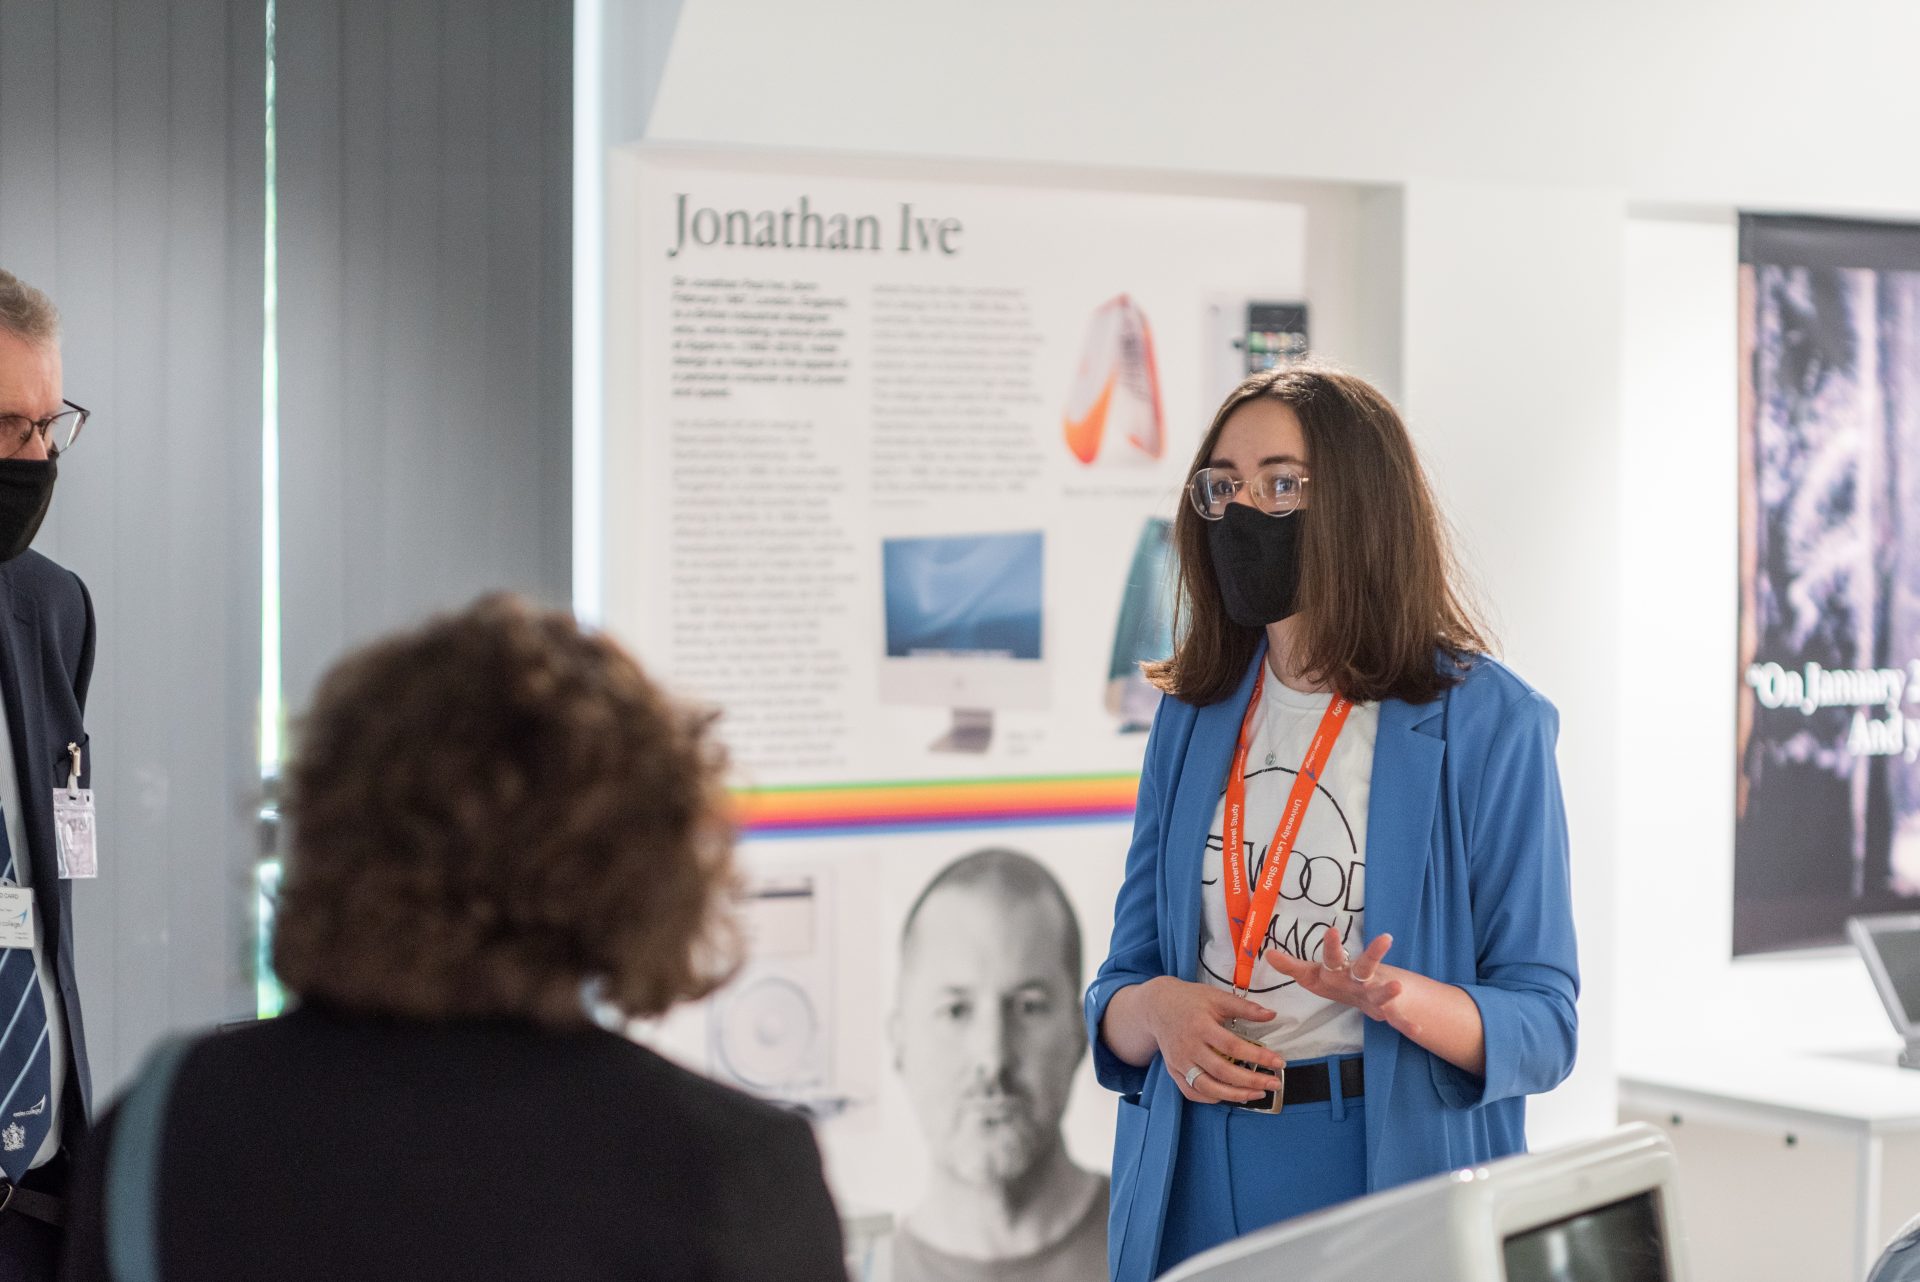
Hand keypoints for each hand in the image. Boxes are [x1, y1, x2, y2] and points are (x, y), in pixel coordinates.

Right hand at [1138, 976, 1287, 1104]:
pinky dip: (1210, 1098)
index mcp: (1201, 1026)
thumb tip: (1272, 1015)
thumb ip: (1245, 1007)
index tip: (1278, 1062)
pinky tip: (1228, 1096)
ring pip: (1207, 1087)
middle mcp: (1189, 1047)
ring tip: (1256, 1095)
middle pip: (1223, 1072)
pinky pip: (1191, 1092)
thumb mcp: (1217, 997)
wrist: (1157, 1006)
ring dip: (1234, 1095)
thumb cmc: (1190, 1000)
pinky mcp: (1173, 1070)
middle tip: (1274, 1084)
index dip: (1258, 1057)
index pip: (1233, 1046)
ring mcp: (1180, 1062)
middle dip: (1251, 1081)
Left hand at [1265, 932, 1422, 1037]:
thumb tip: (1268, 953)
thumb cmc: (1337, 981)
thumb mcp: (1313, 975)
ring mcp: (1375, 993)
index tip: (1332, 929)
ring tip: (1398, 987)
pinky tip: (1416, 1031)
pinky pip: (1396, 1018)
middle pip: (1365, 965)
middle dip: (1374, 954)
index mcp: (1340, 969)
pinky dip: (1405, 1024)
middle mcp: (1360, 978)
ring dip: (1389, 990)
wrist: (1369, 995)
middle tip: (1385, 938)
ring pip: (1382, 991)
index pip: (1333, 956)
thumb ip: (1292, 966)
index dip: (1332, 945)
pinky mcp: (1387, 1011)